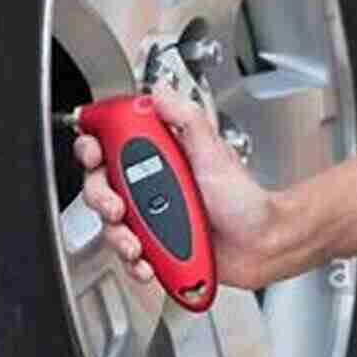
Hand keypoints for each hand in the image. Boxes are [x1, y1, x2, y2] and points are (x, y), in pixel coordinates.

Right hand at [74, 81, 277, 292]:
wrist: (262, 243)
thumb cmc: (244, 199)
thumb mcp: (215, 152)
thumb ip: (187, 119)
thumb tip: (160, 92)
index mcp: (160, 158)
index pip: (113, 145)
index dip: (94, 147)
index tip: (95, 153)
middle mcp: (149, 187)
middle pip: (101, 187)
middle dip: (101, 197)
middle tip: (117, 207)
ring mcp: (150, 219)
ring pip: (111, 225)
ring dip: (117, 236)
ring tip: (137, 244)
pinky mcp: (155, 249)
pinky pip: (129, 257)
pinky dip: (133, 263)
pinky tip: (146, 263)